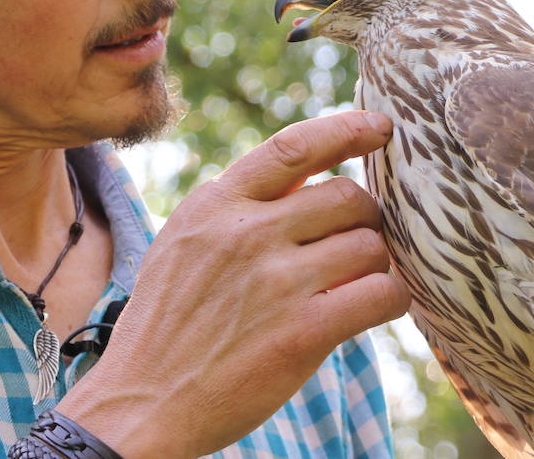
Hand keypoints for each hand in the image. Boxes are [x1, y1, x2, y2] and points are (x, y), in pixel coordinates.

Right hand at [57, 110, 409, 457]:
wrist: (141, 404)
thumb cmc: (167, 324)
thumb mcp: (184, 241)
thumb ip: (238, 206)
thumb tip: (306, 175)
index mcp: (216, 204)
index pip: (294, 145)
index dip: (346, 129)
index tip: (381, 128)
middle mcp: (247, 233)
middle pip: (347, 196)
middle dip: (364, 218)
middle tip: (355, 244)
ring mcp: (277, 282)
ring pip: (369, 245)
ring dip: (376, 262)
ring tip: (356, 282)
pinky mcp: (304, 332)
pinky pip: (381, 294)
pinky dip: (392, 297)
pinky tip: (377, 306)